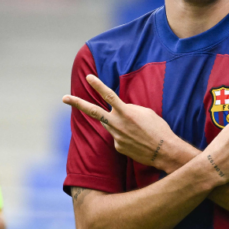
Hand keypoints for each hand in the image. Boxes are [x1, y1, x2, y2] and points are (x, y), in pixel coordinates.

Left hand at [63, 75, 183, 170]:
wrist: (164, 151)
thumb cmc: (158, 128)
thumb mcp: (146, 112)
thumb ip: (129, 109)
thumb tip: (120, 110)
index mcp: (126, 112)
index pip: (108, 95)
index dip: (98, 85)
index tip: (88, 77)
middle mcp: (117, 124)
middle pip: (93, 111)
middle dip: (77, 103)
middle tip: (64, 98)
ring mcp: (115, 137)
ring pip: (109, 125)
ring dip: (116, 123)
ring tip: (135, 128)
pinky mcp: (117, 147)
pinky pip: (118, 137)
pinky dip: (126, 136)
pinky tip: (138, 140)